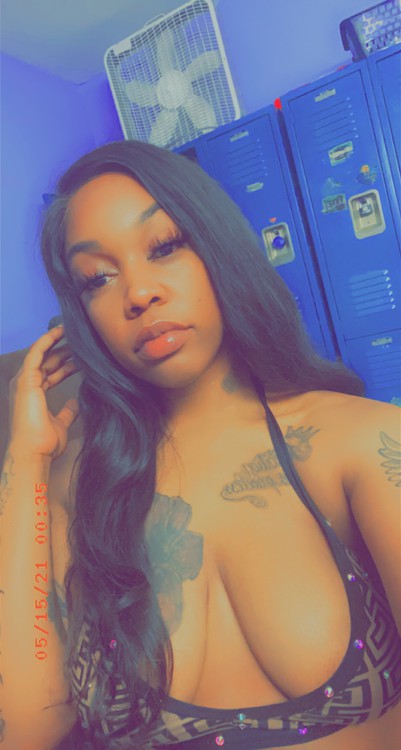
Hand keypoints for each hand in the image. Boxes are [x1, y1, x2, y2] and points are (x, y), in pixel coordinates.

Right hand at [8, 325, 79, 459]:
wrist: (34, 452)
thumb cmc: (44, 443)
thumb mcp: (61, 424)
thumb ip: (68, 411)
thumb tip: (76, 403)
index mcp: (35, 395)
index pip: (51, 374)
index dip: (65, 364)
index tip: (81, 357)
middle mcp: (28, 386)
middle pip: (48, 363)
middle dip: (65, 352)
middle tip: (83, 344)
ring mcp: (25, 381)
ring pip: (43, 355)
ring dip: (58, 343)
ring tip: (74, 333)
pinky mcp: (25, 379)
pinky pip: (36, 353)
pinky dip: (46, 340)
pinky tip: (59, 331)